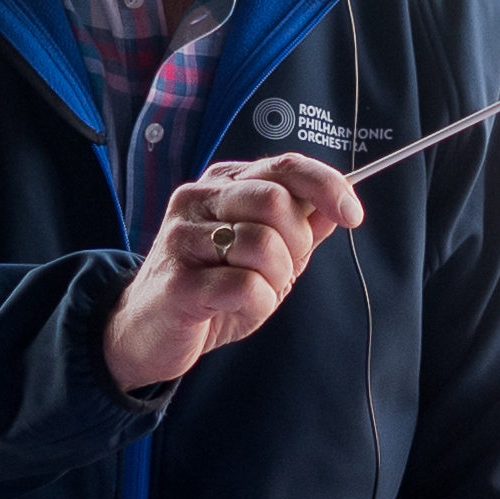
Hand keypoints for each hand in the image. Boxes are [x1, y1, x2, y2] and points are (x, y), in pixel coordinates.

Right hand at [103, 154, 361, 394]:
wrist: (147, 332)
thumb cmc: (208, 289)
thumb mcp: (262, 256)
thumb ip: (297, 229)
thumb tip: (337, 207)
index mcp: (222, 185)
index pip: (284, 166)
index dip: (327, 186)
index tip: (353, 215)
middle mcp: (198, 200)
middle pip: (275, 201)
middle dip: (296, 244)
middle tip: (281, 271)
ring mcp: (183, 238)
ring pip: (262, 243)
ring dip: (275, 278)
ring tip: (252, 291)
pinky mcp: (178, 281)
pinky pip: (244, 285)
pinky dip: (257, 303)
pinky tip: (235, 308)